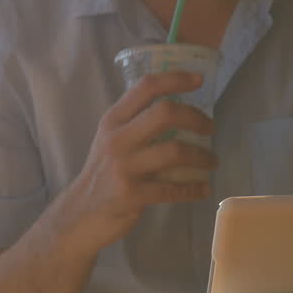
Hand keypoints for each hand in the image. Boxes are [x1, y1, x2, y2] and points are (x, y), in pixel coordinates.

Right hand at [56, 70, 215, 252]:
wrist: (80, 213)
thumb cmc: (102, 173)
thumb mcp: (110, 140)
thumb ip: (135, 124)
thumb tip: (179, 110)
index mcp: (112, 121)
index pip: (145, 87)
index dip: (175, 79)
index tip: (198, 80)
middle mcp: (117, 139)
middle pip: (164, 113)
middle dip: (196, 118)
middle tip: (210, 128)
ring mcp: (124, 167)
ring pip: (175, 152)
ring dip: (202, 157)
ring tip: (212, 161)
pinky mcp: (132, 195)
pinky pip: (173, 189)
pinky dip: (194, 189)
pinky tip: (203, 189)